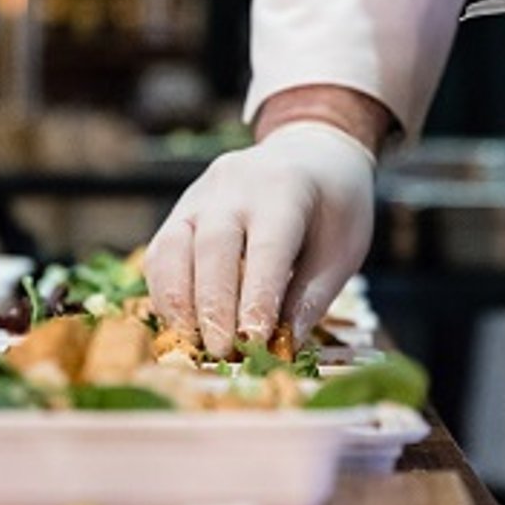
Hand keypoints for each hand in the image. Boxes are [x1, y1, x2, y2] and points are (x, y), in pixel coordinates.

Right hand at [144, 120, 376, 356]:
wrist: (311, 152)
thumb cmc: (334, 205)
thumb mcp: (343, 247)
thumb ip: (313, 294)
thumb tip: (283, 345)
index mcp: (285, 188)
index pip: (266, 247)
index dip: (258, 296)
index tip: (254, 341)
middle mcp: (235, 185)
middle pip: (212, 247)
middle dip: (214, 305)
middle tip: (221, 352)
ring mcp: (201, 194)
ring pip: (173, 247)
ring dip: (178, 301)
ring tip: (194, 343)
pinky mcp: (182, 208)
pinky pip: (161, 251)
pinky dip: (165, 291)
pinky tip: (181, 323)